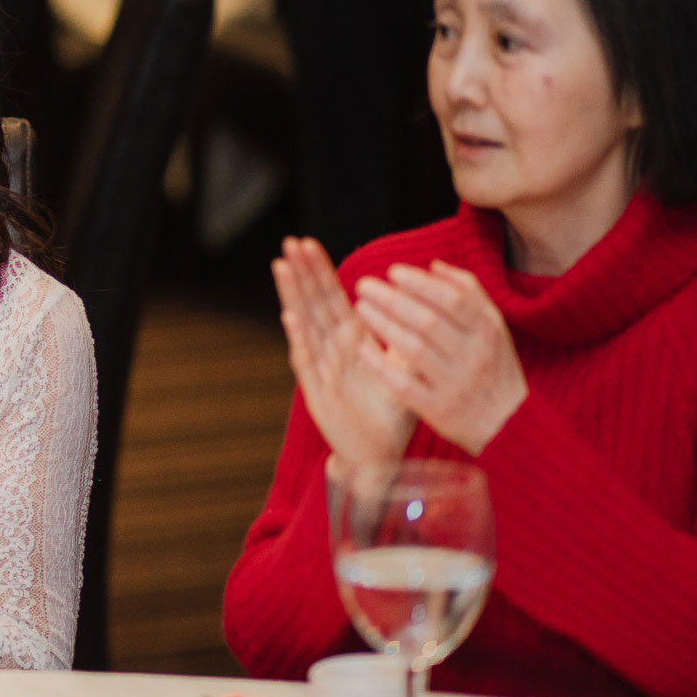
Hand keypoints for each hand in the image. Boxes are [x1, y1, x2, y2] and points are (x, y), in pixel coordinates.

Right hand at [273, 238, 416, 474]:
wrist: (380, 455)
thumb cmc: (390, 412)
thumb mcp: (403, 367)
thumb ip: (402, 336)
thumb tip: (415, 301)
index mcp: (351, 341)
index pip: (332, 298)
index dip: (319, 271)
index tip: (308, 244)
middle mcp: (332, 350)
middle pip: (314, 303)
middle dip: (302, 273)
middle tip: (290, 242)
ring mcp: (321, 369)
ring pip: (305, 324)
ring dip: (293, 295)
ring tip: (281, 266)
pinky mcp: (317, 391)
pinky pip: (307, 361)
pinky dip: (299, 338)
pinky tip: (291, 316)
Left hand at [351, 261, 527, 455]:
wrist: (509, 425)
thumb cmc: (491, 366)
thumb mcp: (494, 329)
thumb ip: (469, 294)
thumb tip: (433, 264)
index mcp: (489, 332)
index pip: (454, 299)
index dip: (420, 283)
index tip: (391, 271)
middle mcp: (476, 357)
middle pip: (429, 321)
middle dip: (392, 299)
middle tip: (364, 284)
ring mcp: (457, 385)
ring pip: (415, 349)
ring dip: (383, 325)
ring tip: (360, 307)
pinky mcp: (440, 411)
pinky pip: (405, 385)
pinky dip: (382, 366)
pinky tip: (362, 348)